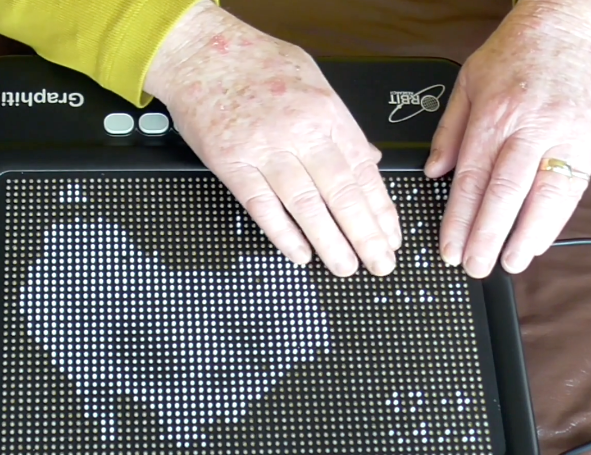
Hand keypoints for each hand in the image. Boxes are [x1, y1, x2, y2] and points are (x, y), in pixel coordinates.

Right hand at [144, 1, 399, 276]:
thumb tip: (364, 158)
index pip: (362, 169)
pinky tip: (299, 253)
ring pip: (304, 205)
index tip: (390, 236)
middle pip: (340, 192)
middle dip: (364, 234)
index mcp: (325, 111)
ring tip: (345, 267)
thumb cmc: (253, 62)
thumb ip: (340, 123)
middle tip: (379, 263)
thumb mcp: (313, 79)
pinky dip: (282, 234)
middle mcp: (298, 131)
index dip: (379, 208)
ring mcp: (263, 149)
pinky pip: (261, 206)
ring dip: (328, 242)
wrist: (200, 53)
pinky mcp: (231, 163)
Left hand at [425, 0, 590, 277]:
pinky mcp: (587, 140)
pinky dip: (555, 218)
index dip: (459, 220)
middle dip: (487, 236)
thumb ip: (448, 131)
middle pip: (505, 193)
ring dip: (525, 235)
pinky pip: (571, 187)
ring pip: (544, 195)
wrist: (568, 26)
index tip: (449, 248)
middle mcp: (529, 128)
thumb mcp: (467, 82)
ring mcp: (563, 135)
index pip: (471, 179)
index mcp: (494, 115)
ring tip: (508, 263)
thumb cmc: (515, 53)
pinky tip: (539, 240)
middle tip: (473, 267)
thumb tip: (432, 173)